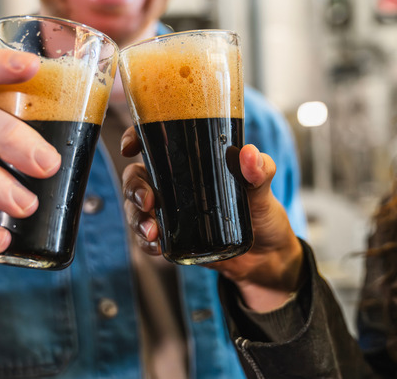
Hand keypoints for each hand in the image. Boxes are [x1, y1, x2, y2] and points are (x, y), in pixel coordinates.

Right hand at [120, 127, 304, 310]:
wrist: (267, 256)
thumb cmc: (262, 212)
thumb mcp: (262, 188)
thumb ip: (260, 170)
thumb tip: (249, 154)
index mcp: (191, 163)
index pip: (155, 143)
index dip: (135, 139)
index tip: (130, 148)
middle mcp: (174, 184)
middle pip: (136, 177)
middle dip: (134, 188)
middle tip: (148, 201)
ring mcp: (170, 212)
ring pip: (136, 209)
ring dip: (136, 218)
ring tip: (152, 231)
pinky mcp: (172, 238)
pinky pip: (147, 238)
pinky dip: (145, 242)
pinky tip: (156, 246)